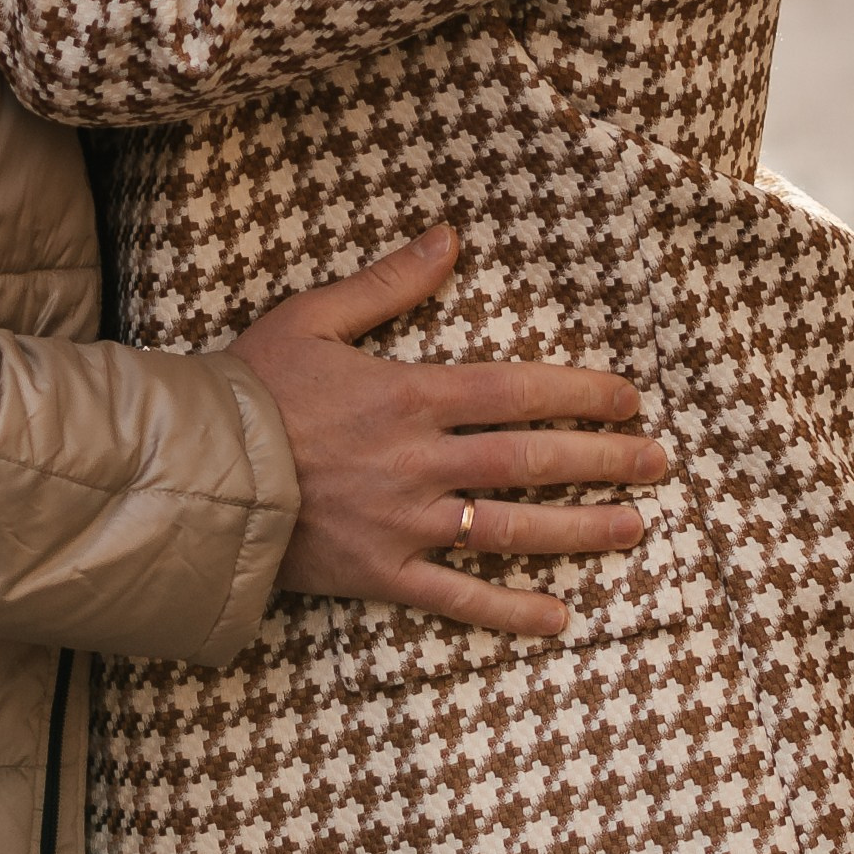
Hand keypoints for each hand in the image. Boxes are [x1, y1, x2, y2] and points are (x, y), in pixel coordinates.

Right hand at [228, 224, 665, 636]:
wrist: (194, 471)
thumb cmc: (251, 386)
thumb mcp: (315, 315)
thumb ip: (390, 280)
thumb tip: (450, 236)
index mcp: (411, 395)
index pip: (519, 391)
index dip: (581, 393)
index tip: (630, 398)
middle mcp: (420, 462)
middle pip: (531, 460)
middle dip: (603, 459)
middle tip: (659, 462)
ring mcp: (405, 525)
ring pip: (511, 529)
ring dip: (579, 530)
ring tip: (633, 528)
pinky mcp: (382, 576)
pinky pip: (458, 600)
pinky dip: (511, 611)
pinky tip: (559, 617)